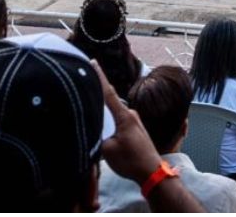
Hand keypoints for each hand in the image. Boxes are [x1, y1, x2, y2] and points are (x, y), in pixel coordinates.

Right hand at [93, 58, 165, 183]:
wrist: (152, 173)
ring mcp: (134, 121)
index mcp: (123, 116)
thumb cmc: (131, 161)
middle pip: (109, 102)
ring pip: (113, 114)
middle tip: (83, 93)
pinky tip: (104, 131)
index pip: (107, 92)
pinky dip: (110, 123)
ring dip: (103, 115)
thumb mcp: (107, 150)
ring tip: (92, 117)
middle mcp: (130, 114)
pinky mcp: (135, 129)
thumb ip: (96, 135)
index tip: (92, 62)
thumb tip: (89, 128)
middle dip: (96, 98)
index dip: (99, 77)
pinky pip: (118, 121)